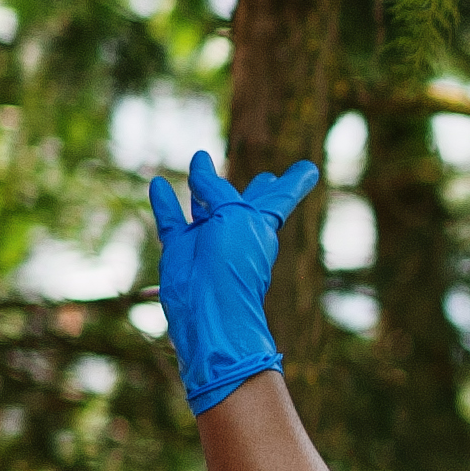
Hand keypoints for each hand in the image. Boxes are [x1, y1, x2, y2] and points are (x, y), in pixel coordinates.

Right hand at [143, 150, 320, 413]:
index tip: (310, 168)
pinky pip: (171, 219)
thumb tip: (200, 164)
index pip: (281, 197)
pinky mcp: (180, 249)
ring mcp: (208, 239)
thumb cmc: (234, 264)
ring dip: (204, 188)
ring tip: (200, 161)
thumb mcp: (234, 217)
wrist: (209, 309)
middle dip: (261, 190)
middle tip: (270, 177)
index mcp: (261, 224)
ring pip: (206, 207)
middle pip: (250, 203)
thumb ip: (217, 189)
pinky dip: (165, 201)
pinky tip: (159, 183)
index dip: (296, 182)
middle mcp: (238, 230)